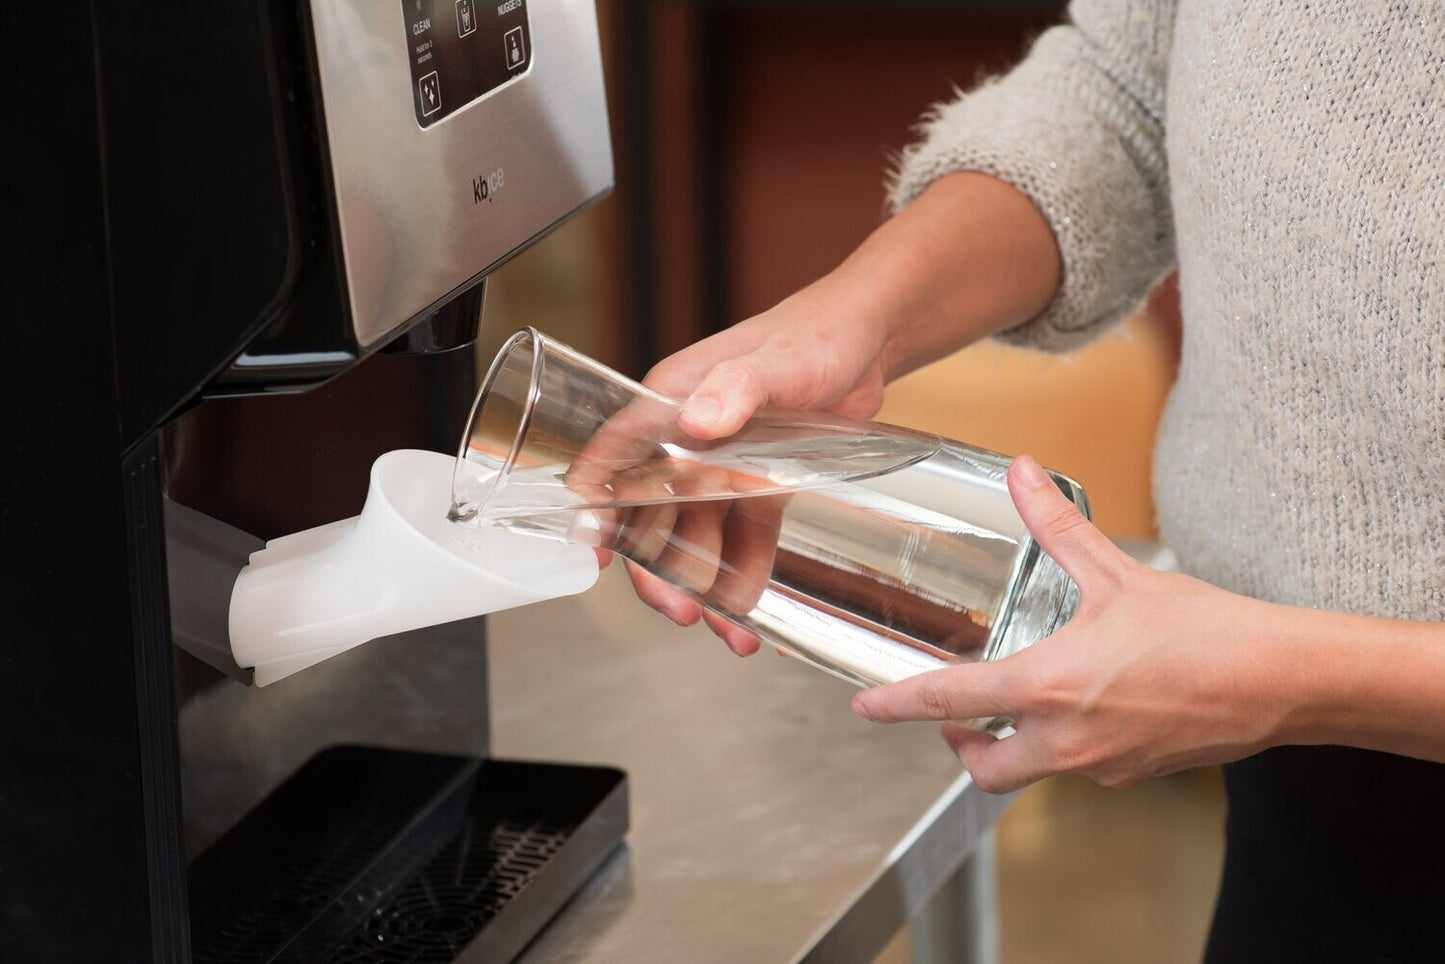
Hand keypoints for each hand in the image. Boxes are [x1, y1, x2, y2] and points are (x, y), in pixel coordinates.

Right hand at [624, 278, 896, 652]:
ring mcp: (723, 462)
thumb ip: (736, 388)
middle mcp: (687, 437)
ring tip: (729, 631)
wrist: (870, 341)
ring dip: (707, 582)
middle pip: (653, 512)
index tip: (597, 553)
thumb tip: (698, 420)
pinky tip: (754, 607)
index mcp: (671, 403)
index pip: (616, 458)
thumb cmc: (815, 335)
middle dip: (660, 567)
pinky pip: (745, 534)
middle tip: (678, 609)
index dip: (598, 506)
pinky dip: (746, 571)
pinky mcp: (761, 480)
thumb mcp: (775, 362)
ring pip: (700, 533)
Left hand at [851, 455, 1295, 792]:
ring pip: (1032, 773)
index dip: (898, 706)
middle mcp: (1066, 740)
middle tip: (955, 718)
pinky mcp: (1134, 775)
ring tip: (1020, 704)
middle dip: (960, 746)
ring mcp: (1101, 767)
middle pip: (984, 768)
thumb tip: (1022, 473)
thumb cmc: (1203, 629)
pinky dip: (1064, 745)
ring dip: (1013, 745)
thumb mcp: (1116, 573)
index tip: (865, 709)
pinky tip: (1087, 707)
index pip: (951, 701)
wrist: (1281, 681)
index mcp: (1048, 687)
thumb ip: (1057, 525)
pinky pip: (1079, 769)